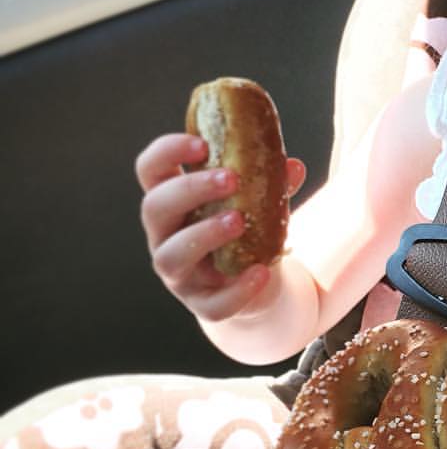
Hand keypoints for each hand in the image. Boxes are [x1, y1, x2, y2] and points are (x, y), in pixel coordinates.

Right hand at [136, 134, 305, 322]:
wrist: (257, 283)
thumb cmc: (247, 230)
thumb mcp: (257, 201)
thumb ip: (271, 183)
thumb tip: (292, 167)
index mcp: (174, 201)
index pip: (151, 169)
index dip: (167, 152)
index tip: (201, 143)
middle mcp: (165, 236)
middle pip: (155, 207)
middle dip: (190, 189)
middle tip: (230, 178)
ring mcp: (179, 273)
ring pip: (171, 256)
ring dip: (204, 234)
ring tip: (239, 221)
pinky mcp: (201, 304)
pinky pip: (213, 303)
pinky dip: (237, 289)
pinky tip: (261, 272)